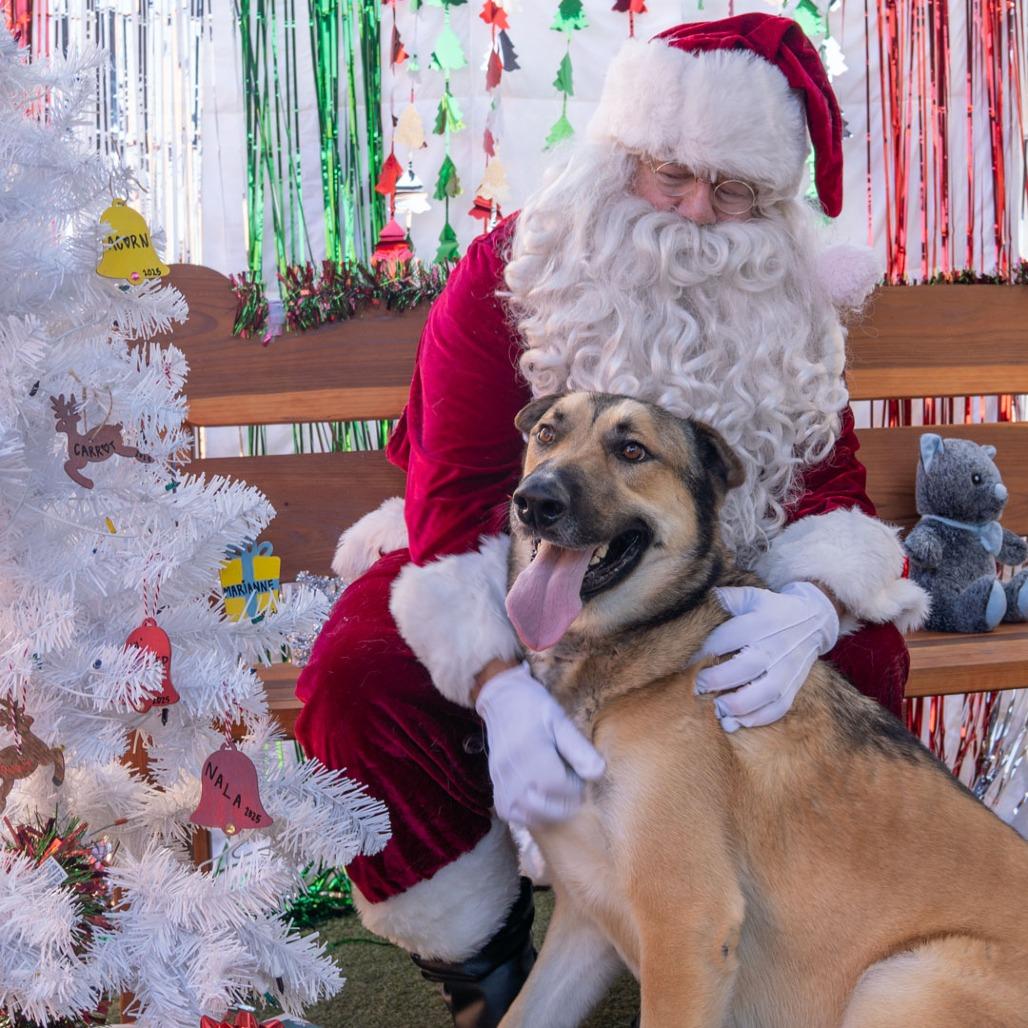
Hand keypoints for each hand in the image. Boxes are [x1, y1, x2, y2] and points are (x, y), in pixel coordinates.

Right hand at [475, 662, 605, 826]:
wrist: (501, 701)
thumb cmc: (534, 708)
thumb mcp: (560, 720)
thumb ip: (579, 749)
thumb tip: (599, 773)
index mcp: (533, 754)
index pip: (565, 789)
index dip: (578, 783)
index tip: (578, 769)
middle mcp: (514, 773)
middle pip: (550, 807)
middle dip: (568, 799)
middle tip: (570, 778)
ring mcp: (502, 783)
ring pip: (533, 815)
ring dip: (551, 809)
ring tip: (557, 789)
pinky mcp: (496, 788)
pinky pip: (513, 814)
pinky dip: (530, 813)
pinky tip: (539, 798)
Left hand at [694, 582, 839, 732]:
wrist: (814, 621)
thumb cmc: (773, 609)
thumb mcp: (751, 596)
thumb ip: (725, 598)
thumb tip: (700, 598)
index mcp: (760, 623)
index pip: (726, 638)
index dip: (702, 652)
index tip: (681, 662)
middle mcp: (774, 648)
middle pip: (746, 667)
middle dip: (717, 680)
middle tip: (695, 686)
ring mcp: (786, 670)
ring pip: (765, 693)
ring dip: (737, 705)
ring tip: (715, 708)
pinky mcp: (793, 687)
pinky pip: (778, 709)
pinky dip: (757, 719)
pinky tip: (735, 722)